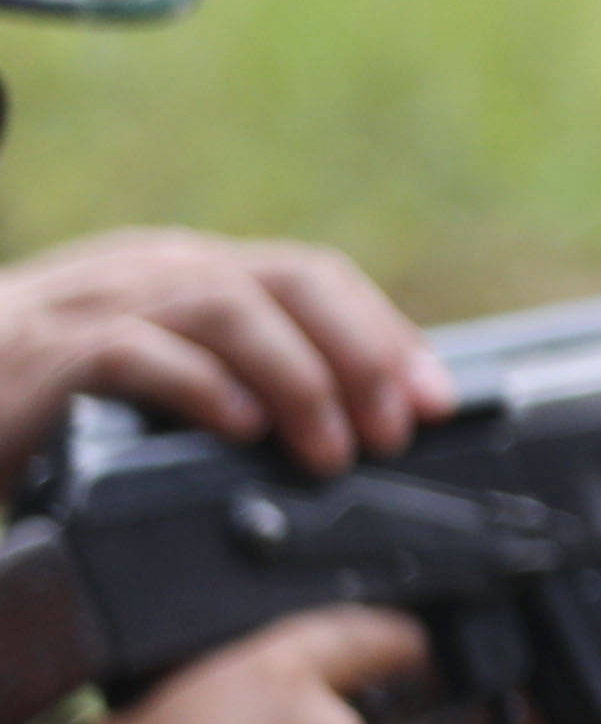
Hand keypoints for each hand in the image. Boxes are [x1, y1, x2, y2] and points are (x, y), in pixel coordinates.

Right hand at [0, 231, 449, 479]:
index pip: (311, 276)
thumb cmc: (49, 409)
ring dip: (297, 378)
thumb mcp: (160, 383)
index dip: (385, 333)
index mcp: (183, 272)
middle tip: (393, 434)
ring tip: (329, 450)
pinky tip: (238, 428)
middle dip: (359, 354)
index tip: (437, 401)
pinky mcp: (41, 355)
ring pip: (224, 306)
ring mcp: (91, 305)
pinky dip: (199, 385)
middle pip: (286, 279)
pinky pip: (133, 349)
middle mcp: (146, 272)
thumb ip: (241, 382)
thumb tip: (357, 431)